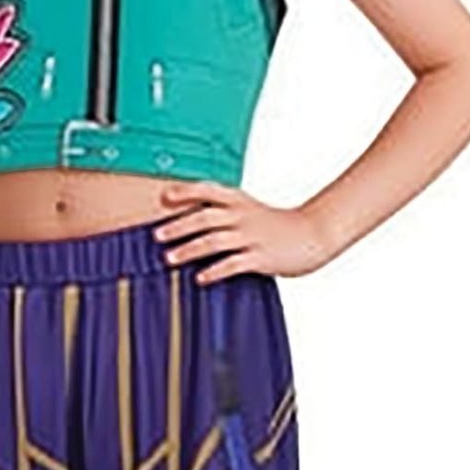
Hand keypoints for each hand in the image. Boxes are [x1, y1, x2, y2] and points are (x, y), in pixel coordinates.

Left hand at [153, 181, 331, 278]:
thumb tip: (190, 219)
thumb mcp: (250, 209)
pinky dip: (214, 271)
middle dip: (179, 225)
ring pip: (215, 241)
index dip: (186, 192)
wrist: (313, 234)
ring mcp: (252, 236)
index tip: (164, 197)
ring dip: (189, 250)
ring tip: (170, 259)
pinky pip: (233, 264)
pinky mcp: (261, 257)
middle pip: (205, 217)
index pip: (208, 191)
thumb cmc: (276, 224)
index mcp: (239, 201)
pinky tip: (200, 278)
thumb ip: (224, 211)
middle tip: (157, 235)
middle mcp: (243, 216)